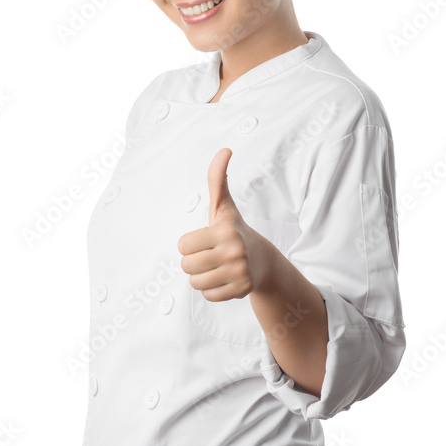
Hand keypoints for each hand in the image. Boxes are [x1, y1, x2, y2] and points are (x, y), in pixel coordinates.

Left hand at [177, 147, 272, 301]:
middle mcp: (234, 252)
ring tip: (216, 268)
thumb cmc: (234, 231)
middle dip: (193, 262)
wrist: (262, 261)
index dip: (189, 244)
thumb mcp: (224, 207)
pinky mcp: (241, 290)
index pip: (183, 246)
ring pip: (195, 283)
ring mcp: (239, 273)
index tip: (204, 240)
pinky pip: (208, 295)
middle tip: (210, 255)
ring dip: (201, 277)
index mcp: (225, 231)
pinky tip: (224, 279)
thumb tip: (225, 149)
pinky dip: (211, 290)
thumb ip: (217, 179)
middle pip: (187, 266)